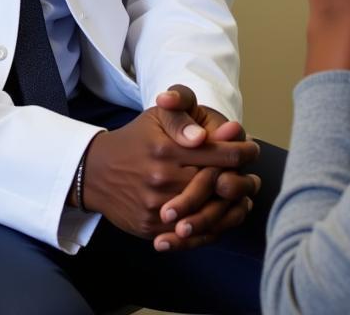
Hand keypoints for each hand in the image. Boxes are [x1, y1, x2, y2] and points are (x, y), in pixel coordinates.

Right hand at [151, 88, 260, 250]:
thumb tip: (221, 131)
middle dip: (241, 181)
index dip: (243, 152)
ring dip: (231, 207)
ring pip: (209, 213)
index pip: (219, 153)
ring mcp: (157, 207)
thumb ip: (185, 116)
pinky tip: (222, 215)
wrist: (95, 172)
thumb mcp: (156, 116)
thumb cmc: (135, 139)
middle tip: (253, 178)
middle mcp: (162, 179)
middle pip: (218, 185)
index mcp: (166, 148)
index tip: (252, 150)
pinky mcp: (153, 228)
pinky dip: (212, 227)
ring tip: (242, 197)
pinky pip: (191, 234)